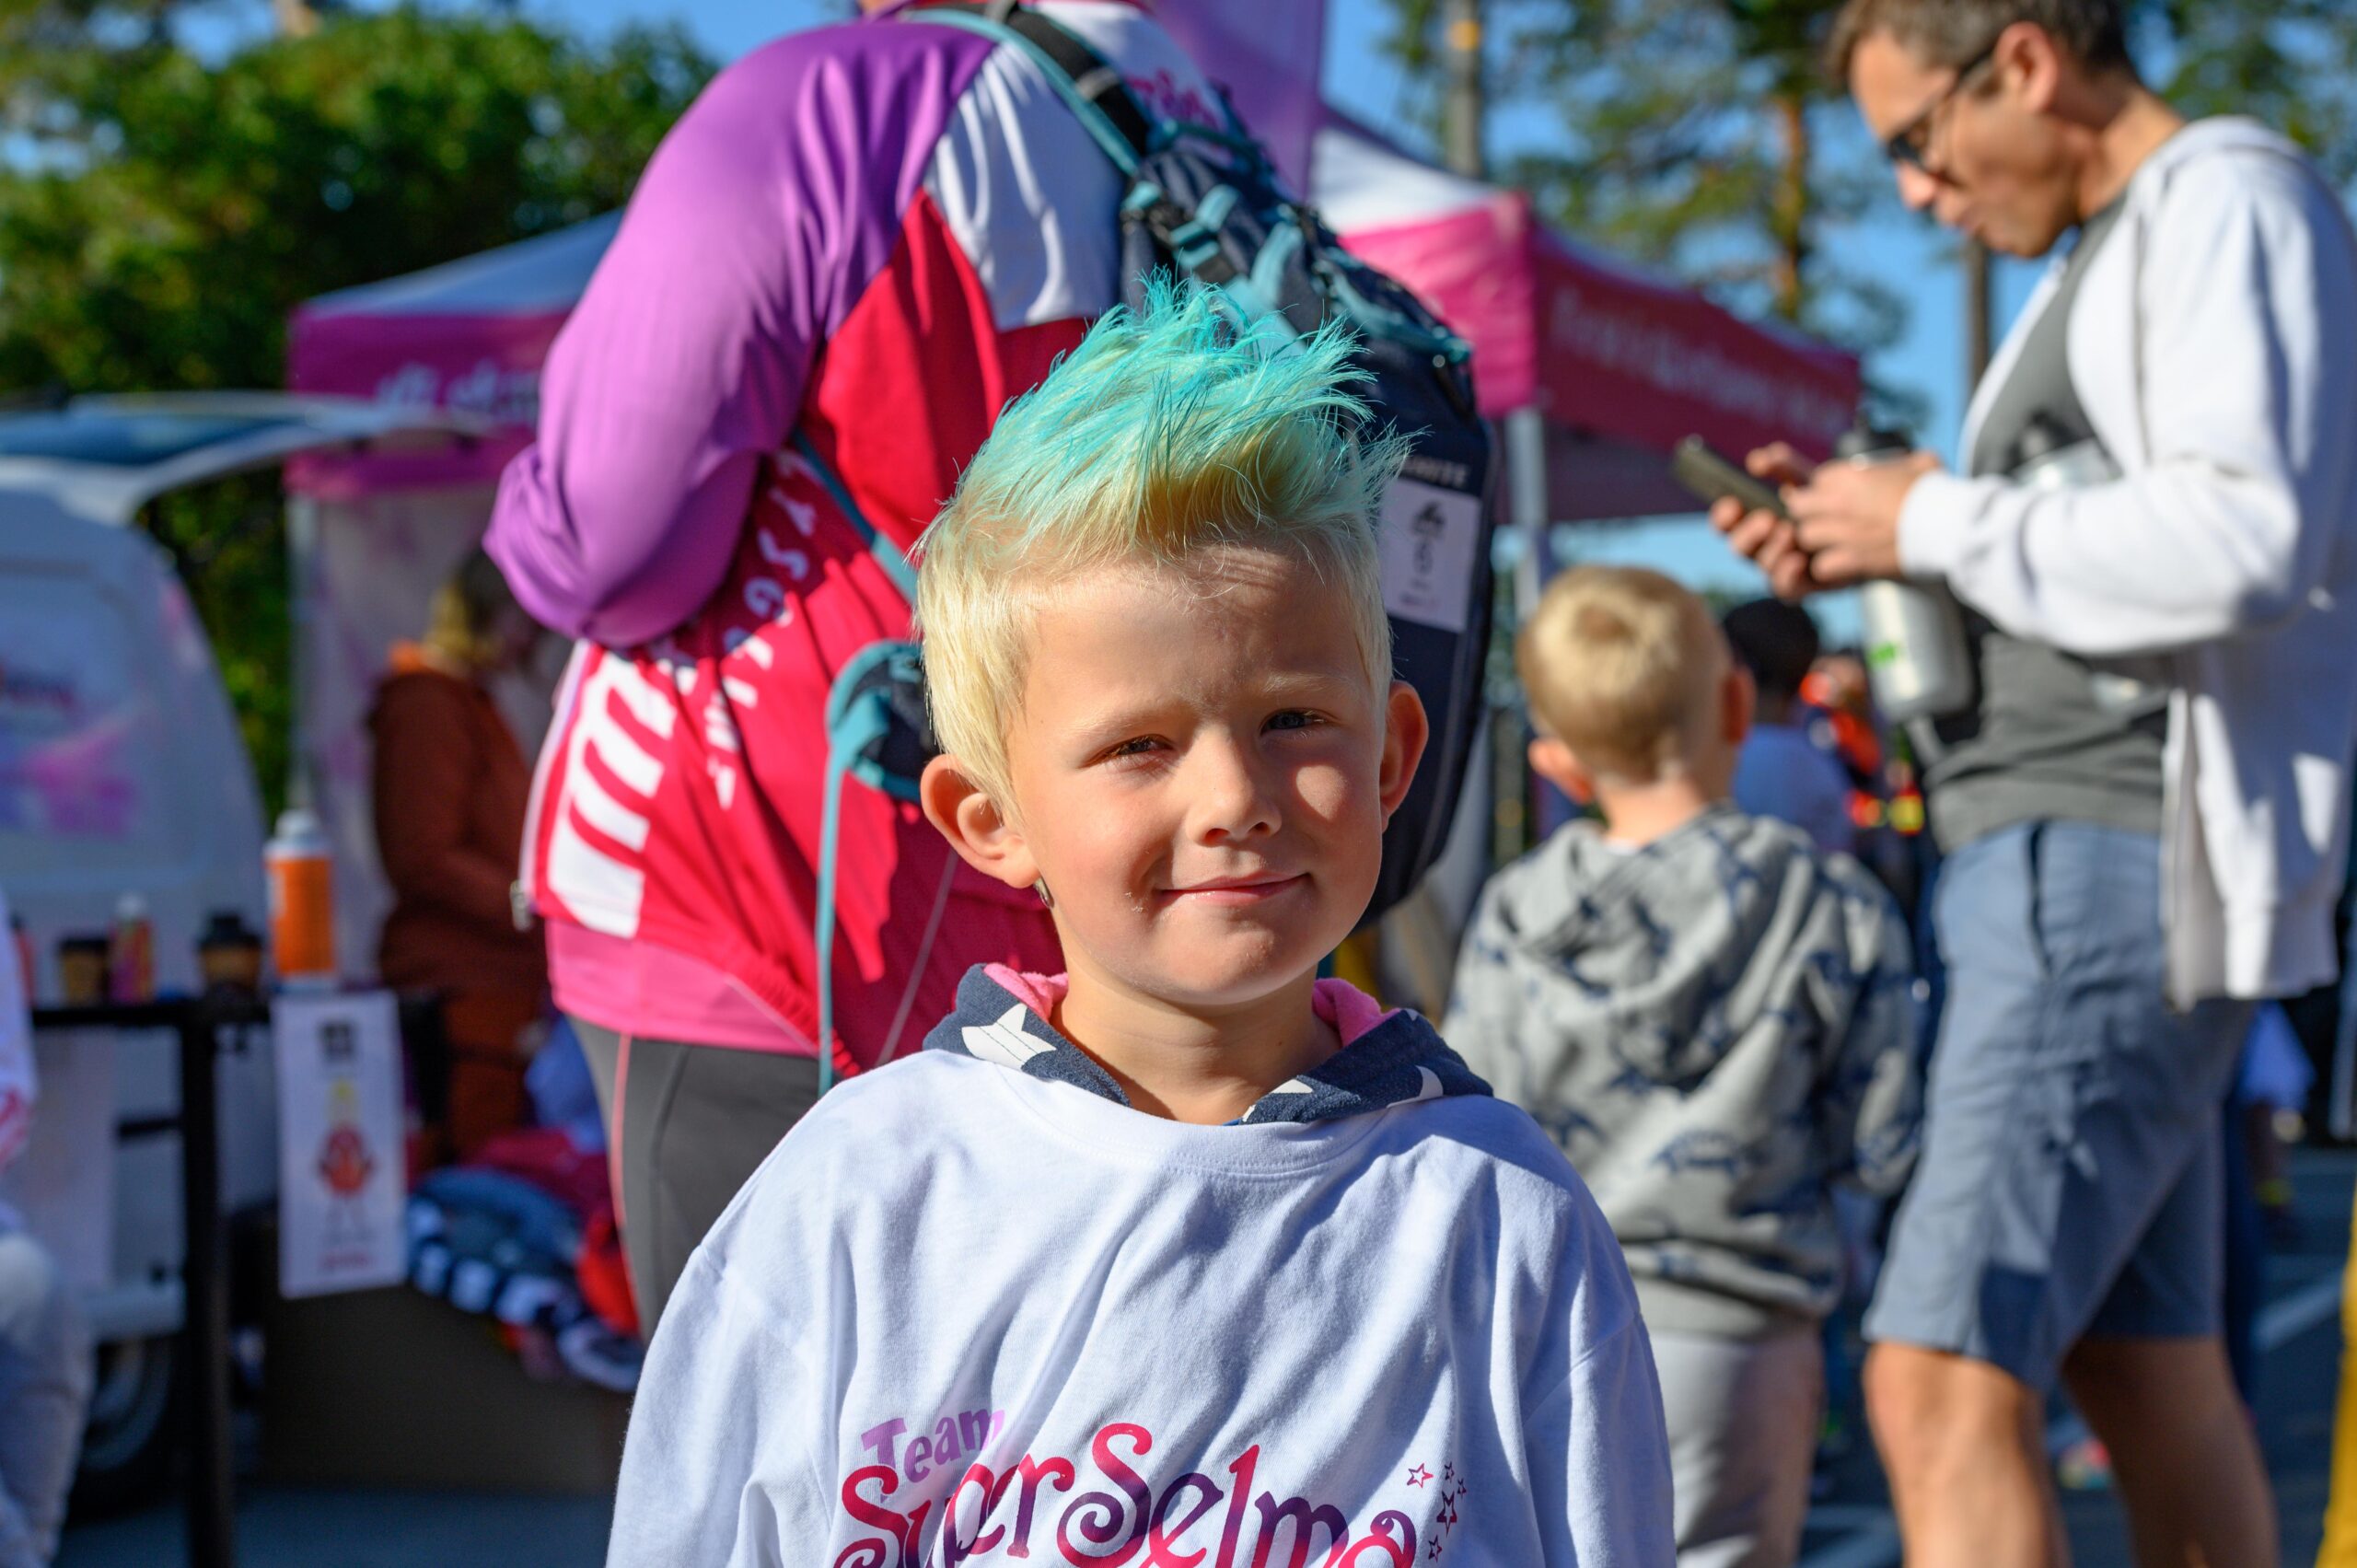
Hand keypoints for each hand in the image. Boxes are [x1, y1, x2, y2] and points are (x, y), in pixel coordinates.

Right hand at [1708, 443, 1819, 600]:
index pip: (1727, 522)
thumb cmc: (1832, 504)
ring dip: (1772, 551)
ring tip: (1789, 533)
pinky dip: (1786, 576)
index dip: (1723, 516)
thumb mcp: (1811, 482)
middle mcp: (1763, 547)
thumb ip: (1785, 467)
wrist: (1872, 530)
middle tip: (1767, 520)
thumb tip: (1757, 459)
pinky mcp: (1803, 585)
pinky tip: (1798, 560)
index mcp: (1755, 521)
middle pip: (1739, 547)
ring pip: (1763, 566)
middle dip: (1748, 534)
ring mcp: (1782, 568)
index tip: (1732, 504)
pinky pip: (1785, 589)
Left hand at [1787, 451, 1942, 588]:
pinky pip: (1821, 566)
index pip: (1817, 480)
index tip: (1839, 500)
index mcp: (1852, 475)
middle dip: (1810, 515)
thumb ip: (1906, 462)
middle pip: (1799, 507)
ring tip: (1836, 546)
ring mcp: (1842, 532)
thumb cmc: (1939, 493)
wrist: (1950, 526)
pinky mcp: (1850, 559)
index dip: (1826, 491)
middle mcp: (1839, 501)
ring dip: (1817, 543)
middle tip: (1828, 523)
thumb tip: (1909, 463)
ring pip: (1805, 537)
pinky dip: (1830, 568)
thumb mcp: (1923, 464)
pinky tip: (1845, 566)